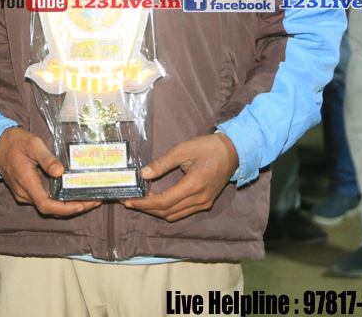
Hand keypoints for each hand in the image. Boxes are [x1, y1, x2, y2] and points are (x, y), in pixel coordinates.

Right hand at [0, 127, 99, 216]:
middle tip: (94, 200)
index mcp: (26, 182)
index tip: (83, 204)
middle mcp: (24, 193)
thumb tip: (60, 172)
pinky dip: (59, 200)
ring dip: (68, 205)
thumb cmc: (14, 141)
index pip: (46, 205)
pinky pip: (44, 200)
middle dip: (73, 208)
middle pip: (50, 209)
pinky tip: (71, 192)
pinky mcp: (25, 191)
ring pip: (48, 206)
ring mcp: (23, 194)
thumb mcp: (33, 144)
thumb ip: (47, 158)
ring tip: (88, 197)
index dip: (65, 209)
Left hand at [122, 132, 238, 221]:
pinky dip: (167, 210)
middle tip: (128, 201)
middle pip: (167, 212)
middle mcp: (199, 199)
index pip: (164, 202)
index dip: (144, 203)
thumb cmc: (207, 147)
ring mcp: (204, 203)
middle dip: (146, 208)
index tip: (129, 200)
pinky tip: (157, 201)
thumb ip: (162, 163)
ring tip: (139, 202)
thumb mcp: (182, 150)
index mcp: (193, 185)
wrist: (233, 151)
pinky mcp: (205, 203)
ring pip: (174, 215)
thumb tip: (143, 174)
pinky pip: (182, 212)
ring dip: (155, 211)